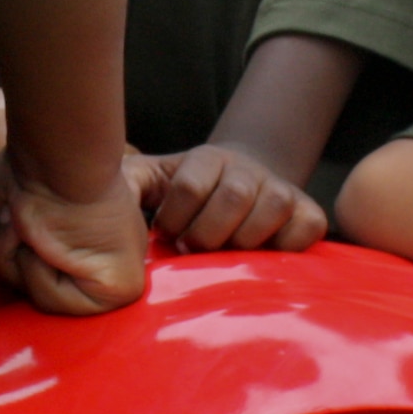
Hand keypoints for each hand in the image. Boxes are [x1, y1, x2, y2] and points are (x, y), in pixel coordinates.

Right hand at [0, 153, 146, 313]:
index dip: (2, 253)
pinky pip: (61, 303)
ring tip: (32, 227)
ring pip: (43, 300)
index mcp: (82, 241)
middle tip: (14, 223)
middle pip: (31, 290)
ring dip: (21, 261)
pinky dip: (43, 273)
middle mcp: (102, 257)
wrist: (58, 163)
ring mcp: (114, 274)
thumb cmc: (33, 173)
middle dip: (8, 257)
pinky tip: (54, 243)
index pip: (27, 276)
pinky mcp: (121, 288)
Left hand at [133, 143, 326, 252]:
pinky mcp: (308, 212)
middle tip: (195, 249)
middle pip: (234, 196)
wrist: (240, 189)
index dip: (174, 218)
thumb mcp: (151, 183)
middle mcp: (248, 168)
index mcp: (207, 159)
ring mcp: (282, 188)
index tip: (166, 234)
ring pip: (273, 205)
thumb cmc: (186, 199)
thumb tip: (103, 192)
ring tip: (227, 253)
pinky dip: (288, 244)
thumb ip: (127, 183)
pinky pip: (309, 225)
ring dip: (245, 239)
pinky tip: (264, 254)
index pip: (190, 184)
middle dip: (207, 233)